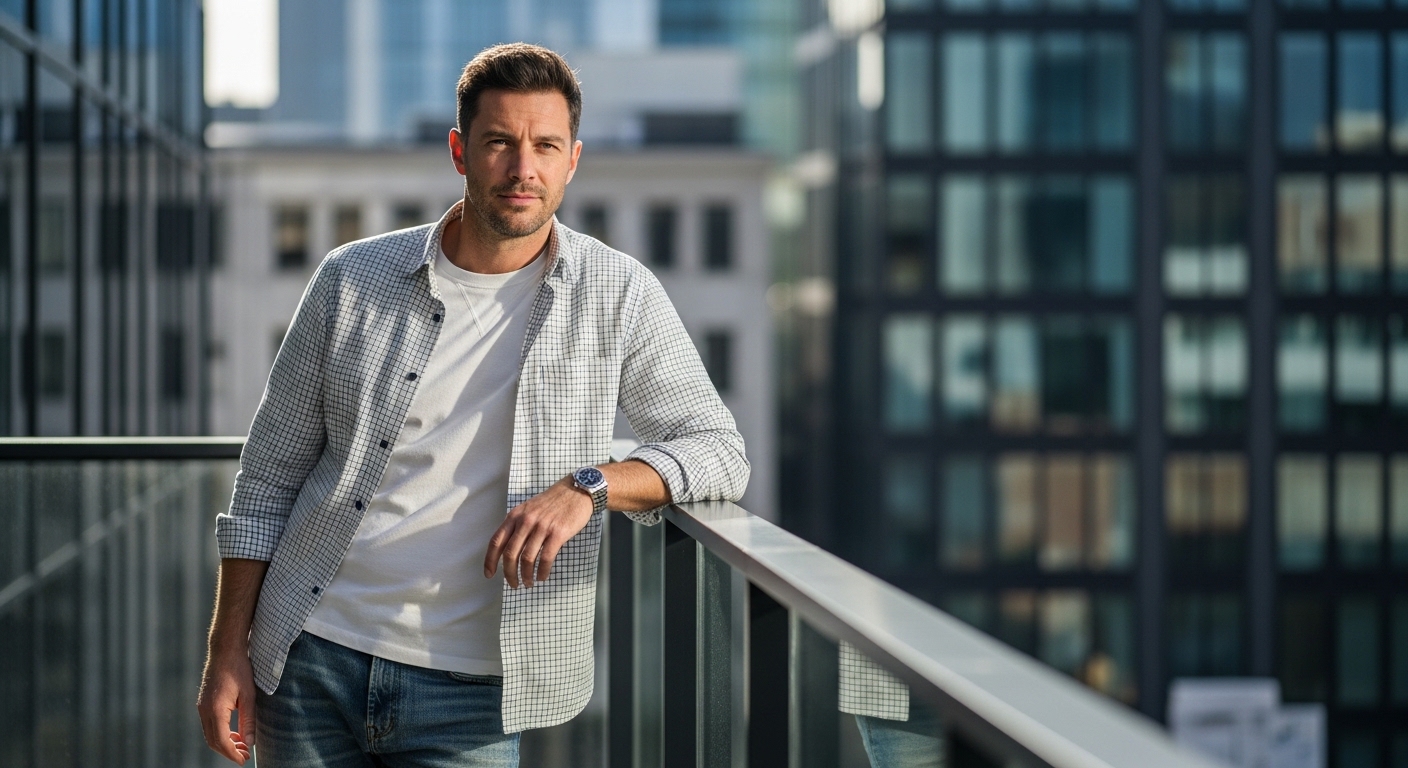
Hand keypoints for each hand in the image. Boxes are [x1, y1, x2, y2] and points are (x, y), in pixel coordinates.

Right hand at [197, 648, 256, 764]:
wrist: (225, 650)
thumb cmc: (239, 669)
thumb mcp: (249, 695)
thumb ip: (249, 720)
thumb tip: (250, 742)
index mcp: (216, 710)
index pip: (222, 741)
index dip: (233, 754)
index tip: (244, 760)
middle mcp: (204, 710)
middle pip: (213, 741)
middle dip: (229, 752)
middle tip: (245, 756)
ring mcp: (202, 707)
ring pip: (210, 735)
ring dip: (225, 743)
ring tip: (242, 746)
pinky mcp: (203, 703)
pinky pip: (210, 725)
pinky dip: (221, 733)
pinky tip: (235, 733)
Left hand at [484, 476, 593, 587]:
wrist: (577, 490)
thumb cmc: (553, 502)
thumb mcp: (529, 509)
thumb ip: (517, 526)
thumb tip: (508, 551)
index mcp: (515, 515)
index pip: (496, 542)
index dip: (490, 561)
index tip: (489, 574)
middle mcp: (525, 521)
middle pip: (510, 554)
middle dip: (509, 574)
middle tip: (513, 585)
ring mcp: (542, 527)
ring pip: (527, 559)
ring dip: (526, 576)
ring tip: (529, 583)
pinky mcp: (558, 533)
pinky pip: (546, 558)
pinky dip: (542, 571)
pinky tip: (542, 576)